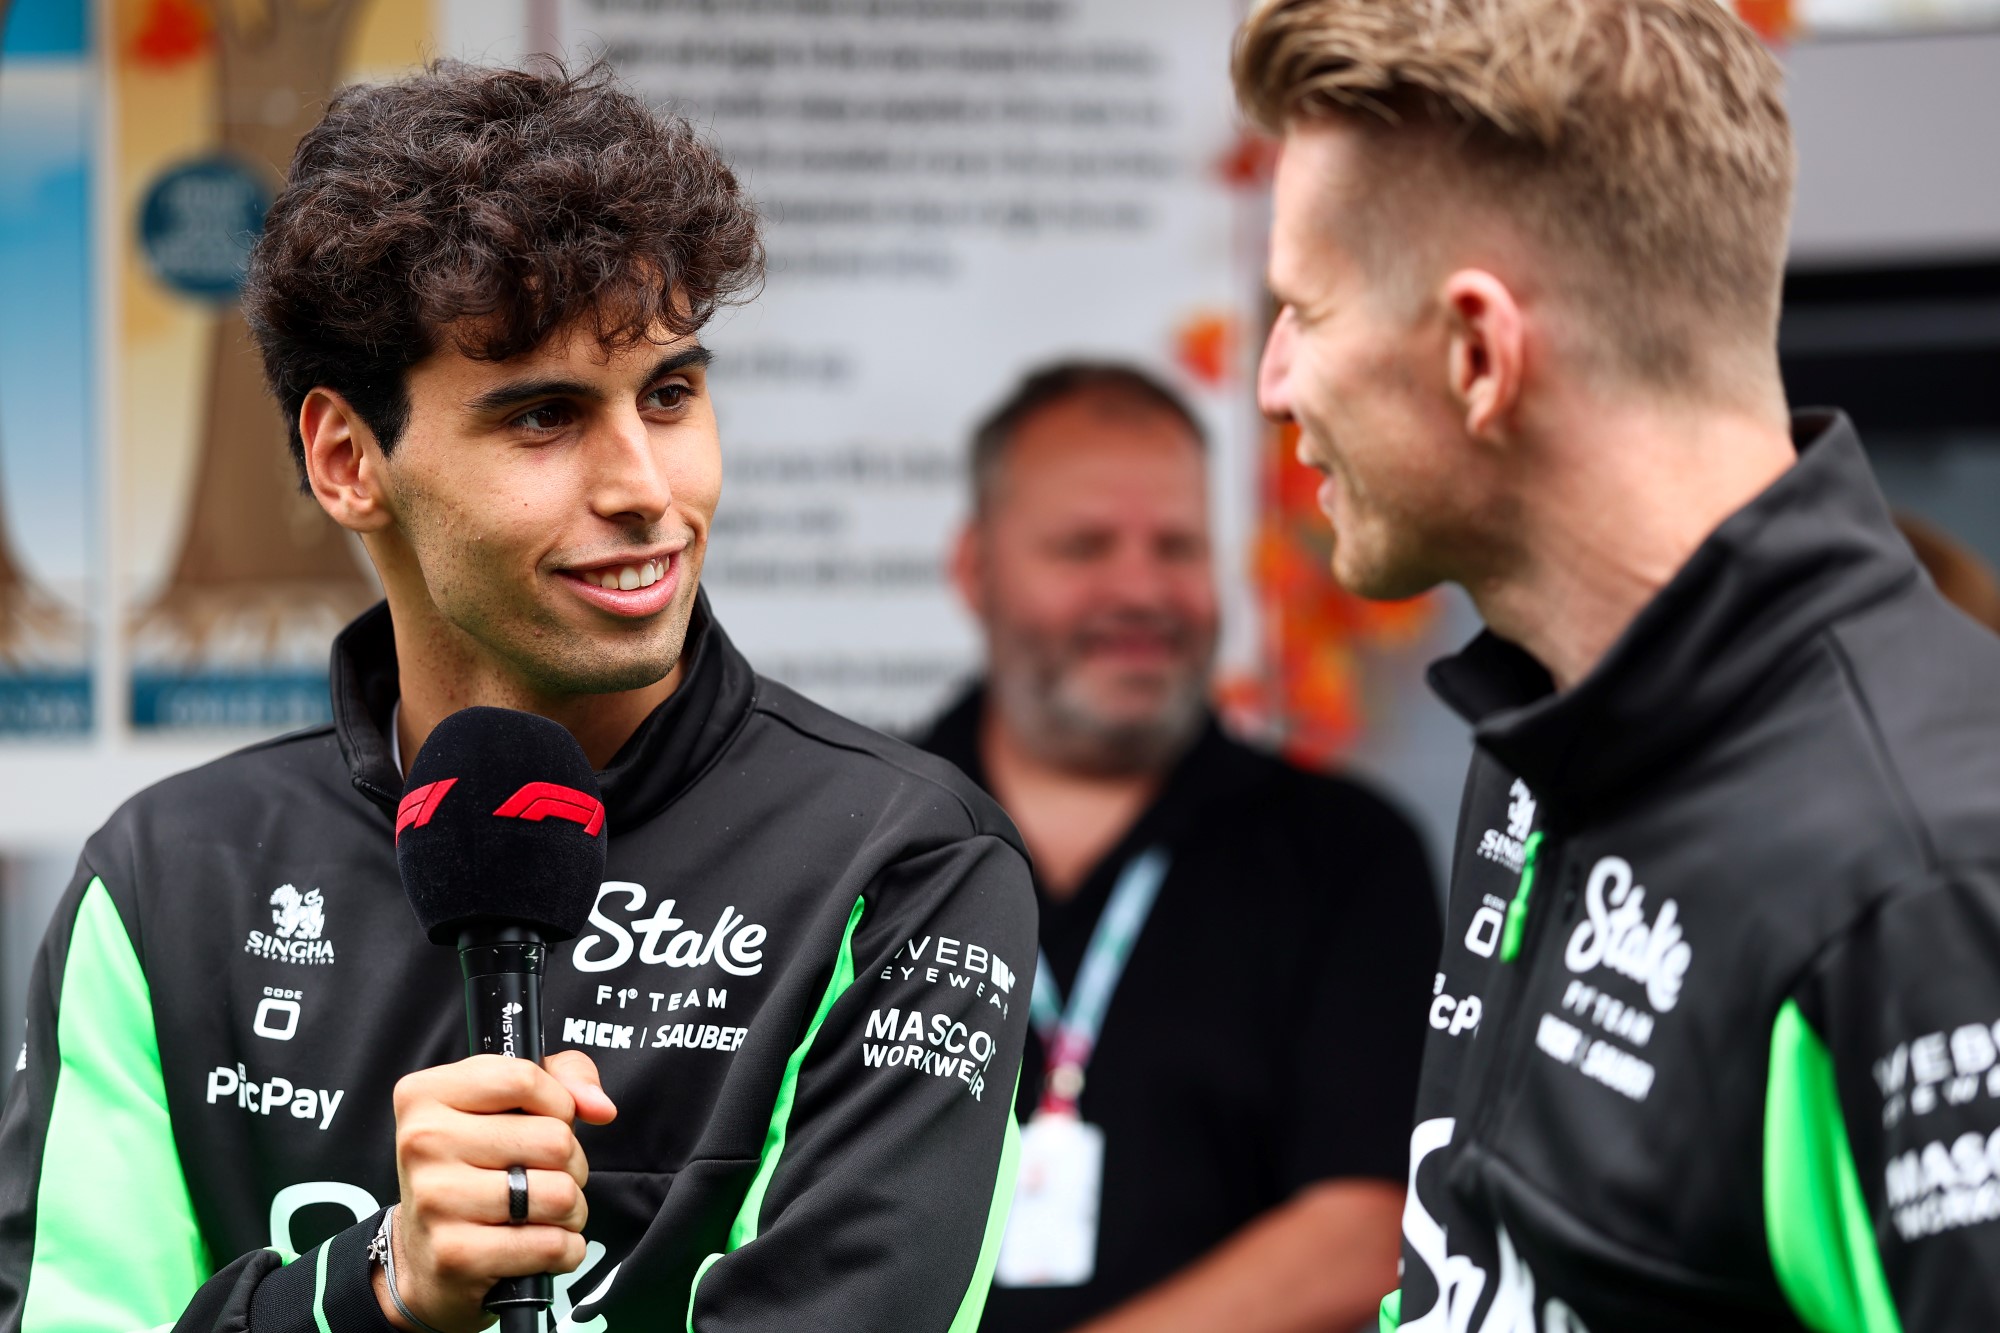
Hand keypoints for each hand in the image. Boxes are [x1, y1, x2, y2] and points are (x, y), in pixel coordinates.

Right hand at [376, 1051, 618, 1332]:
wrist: (423, 1254)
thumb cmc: (473, 1166)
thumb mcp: (508, 1102)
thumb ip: (564, 1076)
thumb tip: (601, 1107)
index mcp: (427, 1094)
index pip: (524, 1079)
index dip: (558, 1103)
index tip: (551, 1121)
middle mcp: (422, 1142)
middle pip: (554, 1140)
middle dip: (571, 1162)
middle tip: (545, 1176)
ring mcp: (435, 1199)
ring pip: (560, 1194)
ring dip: (571, 1208)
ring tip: (544, 1211)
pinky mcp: (455, 1254)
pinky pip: (551, 1244)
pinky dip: (566, 1248)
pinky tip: (540, 1244)